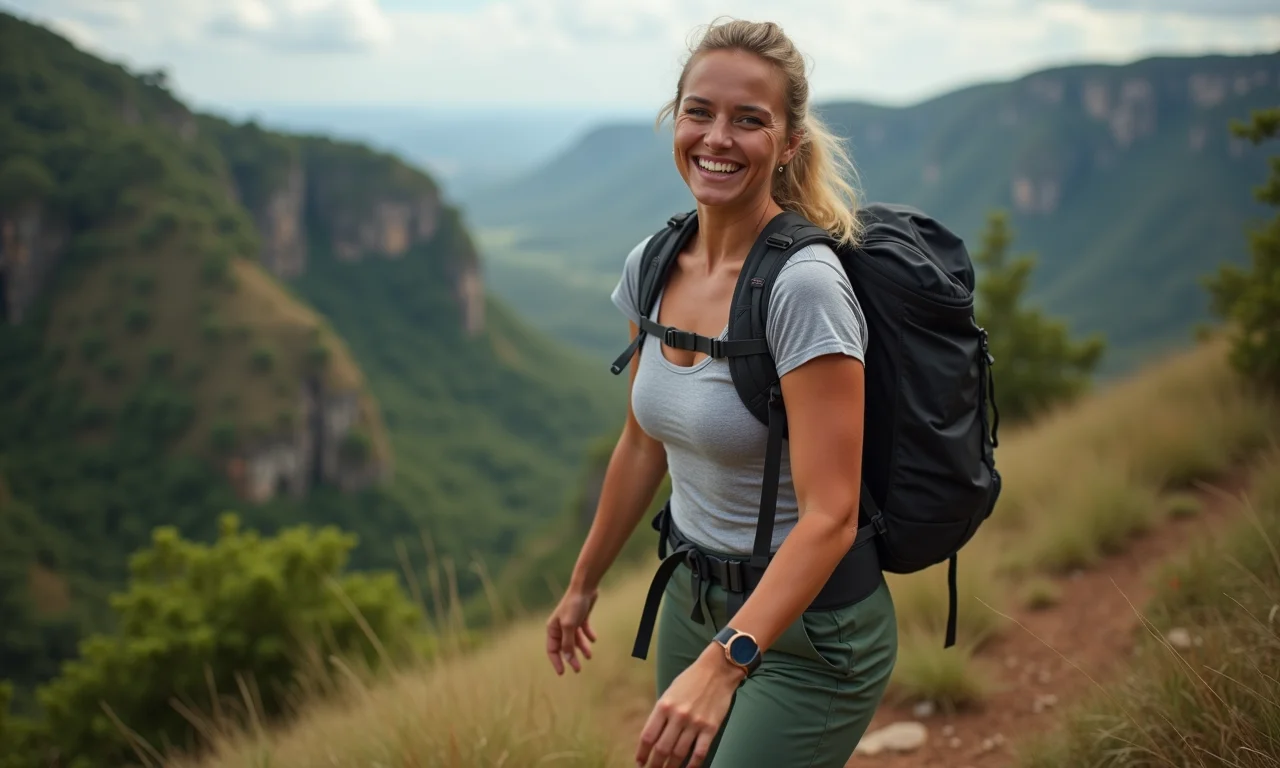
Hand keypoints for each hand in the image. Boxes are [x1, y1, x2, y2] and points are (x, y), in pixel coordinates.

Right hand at [545, 586, 597, 674]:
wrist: (585, 587)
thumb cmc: (574, 605)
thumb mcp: (570, 626)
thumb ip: (568, 643)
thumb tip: (567, 659)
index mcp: (553, 628)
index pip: (552, 649)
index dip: (556, 661)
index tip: (562, 673)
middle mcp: (560, 626)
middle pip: (565, 646)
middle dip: (571, 658)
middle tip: (578, 670)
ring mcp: (571, 621)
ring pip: (575, 639)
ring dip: (581, 648)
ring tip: (589, 656)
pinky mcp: (581, 616)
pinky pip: (584, 630)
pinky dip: (588, 635)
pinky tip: (594, 639)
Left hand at [635, 644, 743, 766]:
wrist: (717, 670)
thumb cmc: (691, 680)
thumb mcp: (669, 693)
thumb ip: (661, 714)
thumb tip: (652, 738)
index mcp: (664, 706)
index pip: (648, 736)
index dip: (642, 753)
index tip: (640, 762)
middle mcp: (678, 716)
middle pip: (662, 749)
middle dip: (654, 765)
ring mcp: (695, 723)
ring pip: (679, 754)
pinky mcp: (710, 728)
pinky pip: (699, 752)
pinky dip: (693, 765)